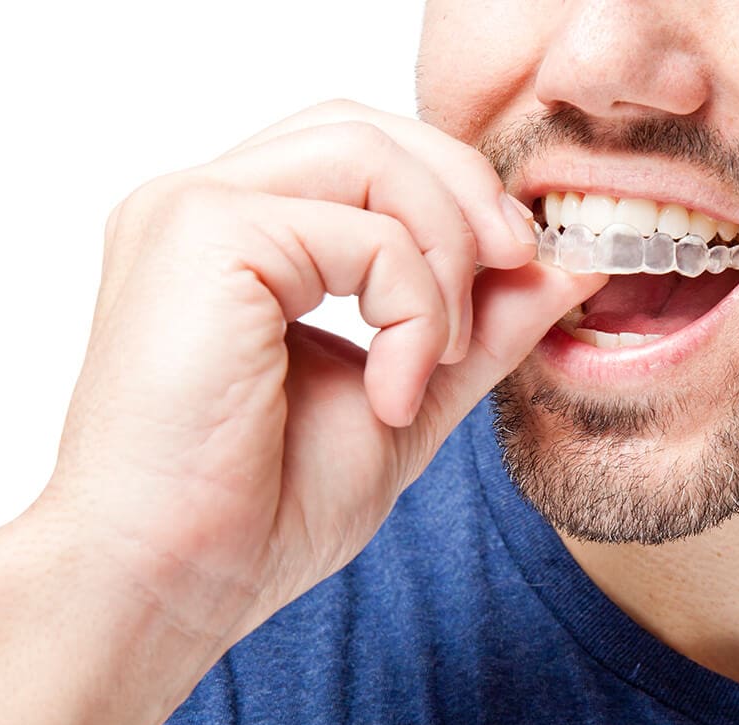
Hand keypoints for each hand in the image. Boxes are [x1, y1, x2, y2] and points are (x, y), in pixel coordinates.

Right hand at [37, 100, 599, 647]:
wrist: (173, 582)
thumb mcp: (407, 397)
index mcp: (241, 237)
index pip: (365, 154)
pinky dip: (413, 310)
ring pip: (371, 154)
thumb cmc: (259, 508)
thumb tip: (565, 267)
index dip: (459, 193)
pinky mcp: (205, 234)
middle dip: (468, 196)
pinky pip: (364, 231)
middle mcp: (208, 205)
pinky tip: (394, 394)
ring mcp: (196, 210)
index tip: (526, 266)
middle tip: (522, 269)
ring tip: (443, 358)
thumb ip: (478, 327)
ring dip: (445, 251)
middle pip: (370, 128)